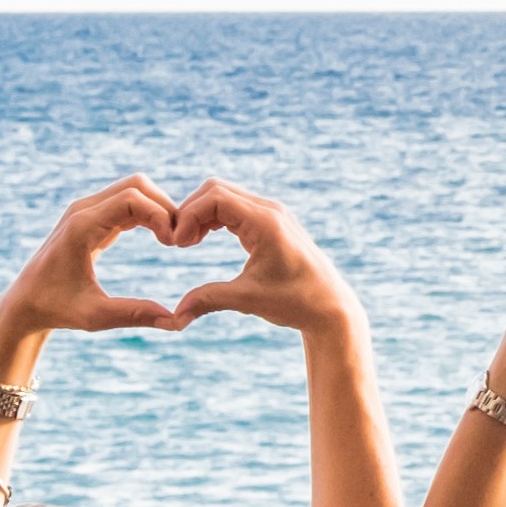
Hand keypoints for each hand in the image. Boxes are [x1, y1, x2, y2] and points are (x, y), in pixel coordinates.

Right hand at [163, 180, 362, 335]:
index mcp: (266, 223)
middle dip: (191, 211)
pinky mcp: (272, 222)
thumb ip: (209, 300)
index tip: (177, 244)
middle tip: (178, 243)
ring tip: (187, 243)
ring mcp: (273, 213)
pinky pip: (235, 207)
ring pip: (225, 195)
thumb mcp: (248, 300)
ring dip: (201, 214)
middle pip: (216, 189)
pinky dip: (215, 218)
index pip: (215, 197)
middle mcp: (270, 211)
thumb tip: (175, 316)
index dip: (189, 215)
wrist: (330, 307)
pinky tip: (202, 239)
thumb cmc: (295, 303)